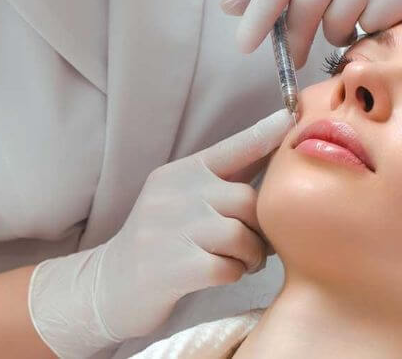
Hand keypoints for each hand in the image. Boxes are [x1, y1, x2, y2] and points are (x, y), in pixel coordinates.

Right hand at [96, 109, 292, 339]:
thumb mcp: (181, 198)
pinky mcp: (173, 267)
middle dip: (259, 228)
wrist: (109, 285)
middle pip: (247, 200)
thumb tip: (270, 149)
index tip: (291, 116)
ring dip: (250, 256)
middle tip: (253, 246)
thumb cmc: (159, 240)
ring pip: (242, 236)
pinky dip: (233, 274)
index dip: (264, 133)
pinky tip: (219, 274)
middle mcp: (175, 193)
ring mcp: (171, 229)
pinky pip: (228, 267)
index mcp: (181, 173)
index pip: (231, 148)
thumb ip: (222, 179)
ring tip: (237, 262)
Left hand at [220, 0, 401, 67]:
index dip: (259, 13)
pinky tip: (386, 15)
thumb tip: (230, 4)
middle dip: (296, 39)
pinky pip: (372, 30)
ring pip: (339, 24)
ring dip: (340, 33)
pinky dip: (371, 33)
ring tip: (358, 15)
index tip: (243, 44)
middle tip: (297, 55)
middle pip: (307, 7)